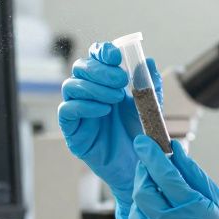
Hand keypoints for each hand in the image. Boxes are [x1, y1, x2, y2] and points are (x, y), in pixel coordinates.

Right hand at [57, 42, 161, 218]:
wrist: (140, 167)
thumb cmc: (142, 136)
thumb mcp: (151, 106)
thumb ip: (150, 84)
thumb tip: (147, 60)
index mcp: (107, 83)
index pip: (95, 57)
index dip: (102, 51)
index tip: (115, 55)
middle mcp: (90, 94)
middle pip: (80, 67)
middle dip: (99, 69)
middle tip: (121, 81)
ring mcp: (79, 111)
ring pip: (71, 86)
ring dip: (94, 87)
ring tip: (116, 99)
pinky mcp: (73, 131)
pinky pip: (67, 110)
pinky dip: (85, 106)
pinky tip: (104, 111)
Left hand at [126, 135, 218, 218]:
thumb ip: (194, 175)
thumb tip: (175, 150)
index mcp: (195, 211)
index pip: (164, 176)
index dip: (151, 156)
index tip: (142, 142)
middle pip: (143, 195)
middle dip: (142, 176)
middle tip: (148, 167)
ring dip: (141, 202)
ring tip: (154, 195)